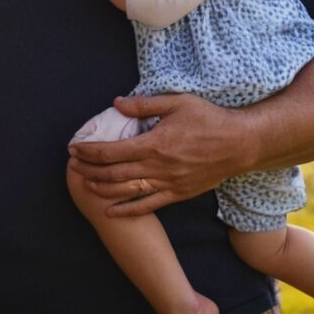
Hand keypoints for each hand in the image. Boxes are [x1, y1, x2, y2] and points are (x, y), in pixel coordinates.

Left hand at [67, 93, 250, 215]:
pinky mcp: (179, 194)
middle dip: (89, 170)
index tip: (74, 149)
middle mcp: (158, 167)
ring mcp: (169, 183)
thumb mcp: (177, 102)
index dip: (89, 151)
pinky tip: (109, 211)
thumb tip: (116, 103)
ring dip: (102, 188)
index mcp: (155, 143)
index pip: (112, 151)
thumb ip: (144, 104)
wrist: (241, 144)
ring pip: (127, 191)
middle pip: (114, 173)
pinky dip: (127, 210)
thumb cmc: (209, 119)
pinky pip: (148, 205)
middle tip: (72, 166)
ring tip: (84, 183)